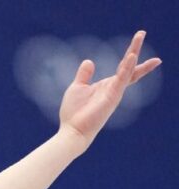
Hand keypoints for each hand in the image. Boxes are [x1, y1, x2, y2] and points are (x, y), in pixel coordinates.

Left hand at [58, 30, 161, 148]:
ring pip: (128, 70)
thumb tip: (89, 61)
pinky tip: (130, 56)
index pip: (123, 67)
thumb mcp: (77, 88)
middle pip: (130, 66)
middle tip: (142, 32)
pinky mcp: (112, 97)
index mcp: (107, 85)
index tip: (138, 40)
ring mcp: (115, 92)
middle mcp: (114, 88)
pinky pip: (121, 80)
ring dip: (133, 54)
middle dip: (135, 49)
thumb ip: (85, 75)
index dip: (131, 54)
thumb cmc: (74, 113)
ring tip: (139, 38)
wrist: (72, 130)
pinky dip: (126, 68)